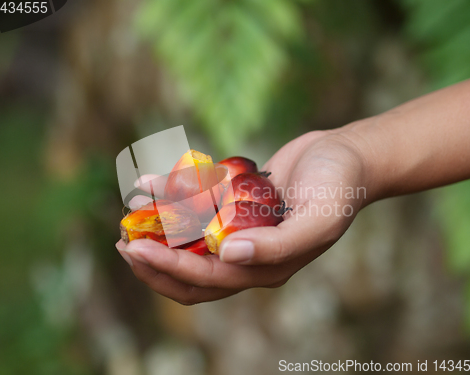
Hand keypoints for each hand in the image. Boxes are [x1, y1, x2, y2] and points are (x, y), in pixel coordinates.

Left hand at [116, 128, 370, 303]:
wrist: (347, 156)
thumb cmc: (338, 188)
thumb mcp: (319, 219)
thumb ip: (278, 246)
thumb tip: (227, 256)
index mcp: (265, 268)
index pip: (207, 280)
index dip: (169, 268)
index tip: (136, 249)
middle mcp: (247, 255)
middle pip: (190, 273)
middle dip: (154, 262)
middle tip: (122, 241)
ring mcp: (240, 230)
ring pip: (188, 242)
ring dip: (157, 232)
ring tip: (129, 215)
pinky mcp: (235, 205)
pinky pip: (198, 207)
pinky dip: (172, 198)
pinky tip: (149, 183)